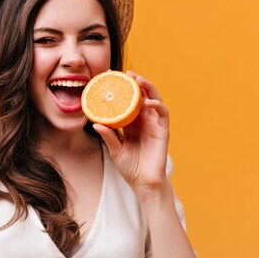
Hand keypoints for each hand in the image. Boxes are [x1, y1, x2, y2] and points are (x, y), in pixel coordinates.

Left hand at [93, 71, 169, 195]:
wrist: (143, 183)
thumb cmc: (130, 167)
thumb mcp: (115, 150)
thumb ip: (108, 137)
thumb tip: (95, 124)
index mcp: (131, 122)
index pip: (128, 100)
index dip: (123, 88)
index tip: (111, 77)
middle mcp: (144, 120)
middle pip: (142, 95)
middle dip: (137, 82)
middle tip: (127, 74)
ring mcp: (154, 124)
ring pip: (154, 99)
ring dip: (148, 88)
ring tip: (139, 80)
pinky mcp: (163, 131)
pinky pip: (163, 114)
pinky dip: (158, 105)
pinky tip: (149, 102)